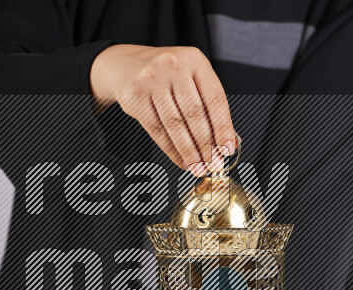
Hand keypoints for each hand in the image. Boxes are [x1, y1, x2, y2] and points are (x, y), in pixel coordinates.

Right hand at [90, 44, 236, 175]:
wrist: (124, 65)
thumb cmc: (165, 76)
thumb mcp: (190, 78)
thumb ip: (208, 105)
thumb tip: (228, 140)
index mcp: (195, 60)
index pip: (215, 99)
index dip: (223, 127)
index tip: (228, 149)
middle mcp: (173, 66)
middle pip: (194, 113)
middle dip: (206, 144)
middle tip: (214, 164)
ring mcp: (152, 80)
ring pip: (175, 124)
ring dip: (189, 151)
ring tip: (198, 167)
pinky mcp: (135, 96)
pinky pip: (156, 129)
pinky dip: (171, 150)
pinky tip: (181, 160)